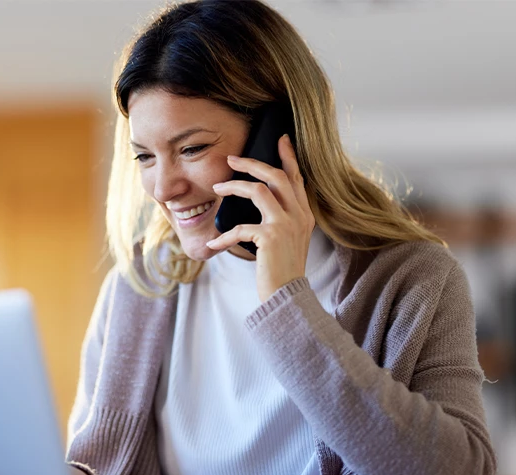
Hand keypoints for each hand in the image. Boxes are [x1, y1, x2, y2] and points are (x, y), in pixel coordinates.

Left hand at [206, 134, 314, 301]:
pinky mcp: (270, 237)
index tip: (280, 138)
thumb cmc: (281, 270)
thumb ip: (279, 220)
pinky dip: (223, 236)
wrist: (287, 296)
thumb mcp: (288, 240)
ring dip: (234, 187)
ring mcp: (286, 225)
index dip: (288, 157)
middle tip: (232, 159)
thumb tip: (259, 200)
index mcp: (304, 214)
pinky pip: (240, 228)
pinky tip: (212, 244)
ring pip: (259, 191)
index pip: (297, 178)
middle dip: (253, 163)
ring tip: (216, 189)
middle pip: (277, 176)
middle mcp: (299, 215)